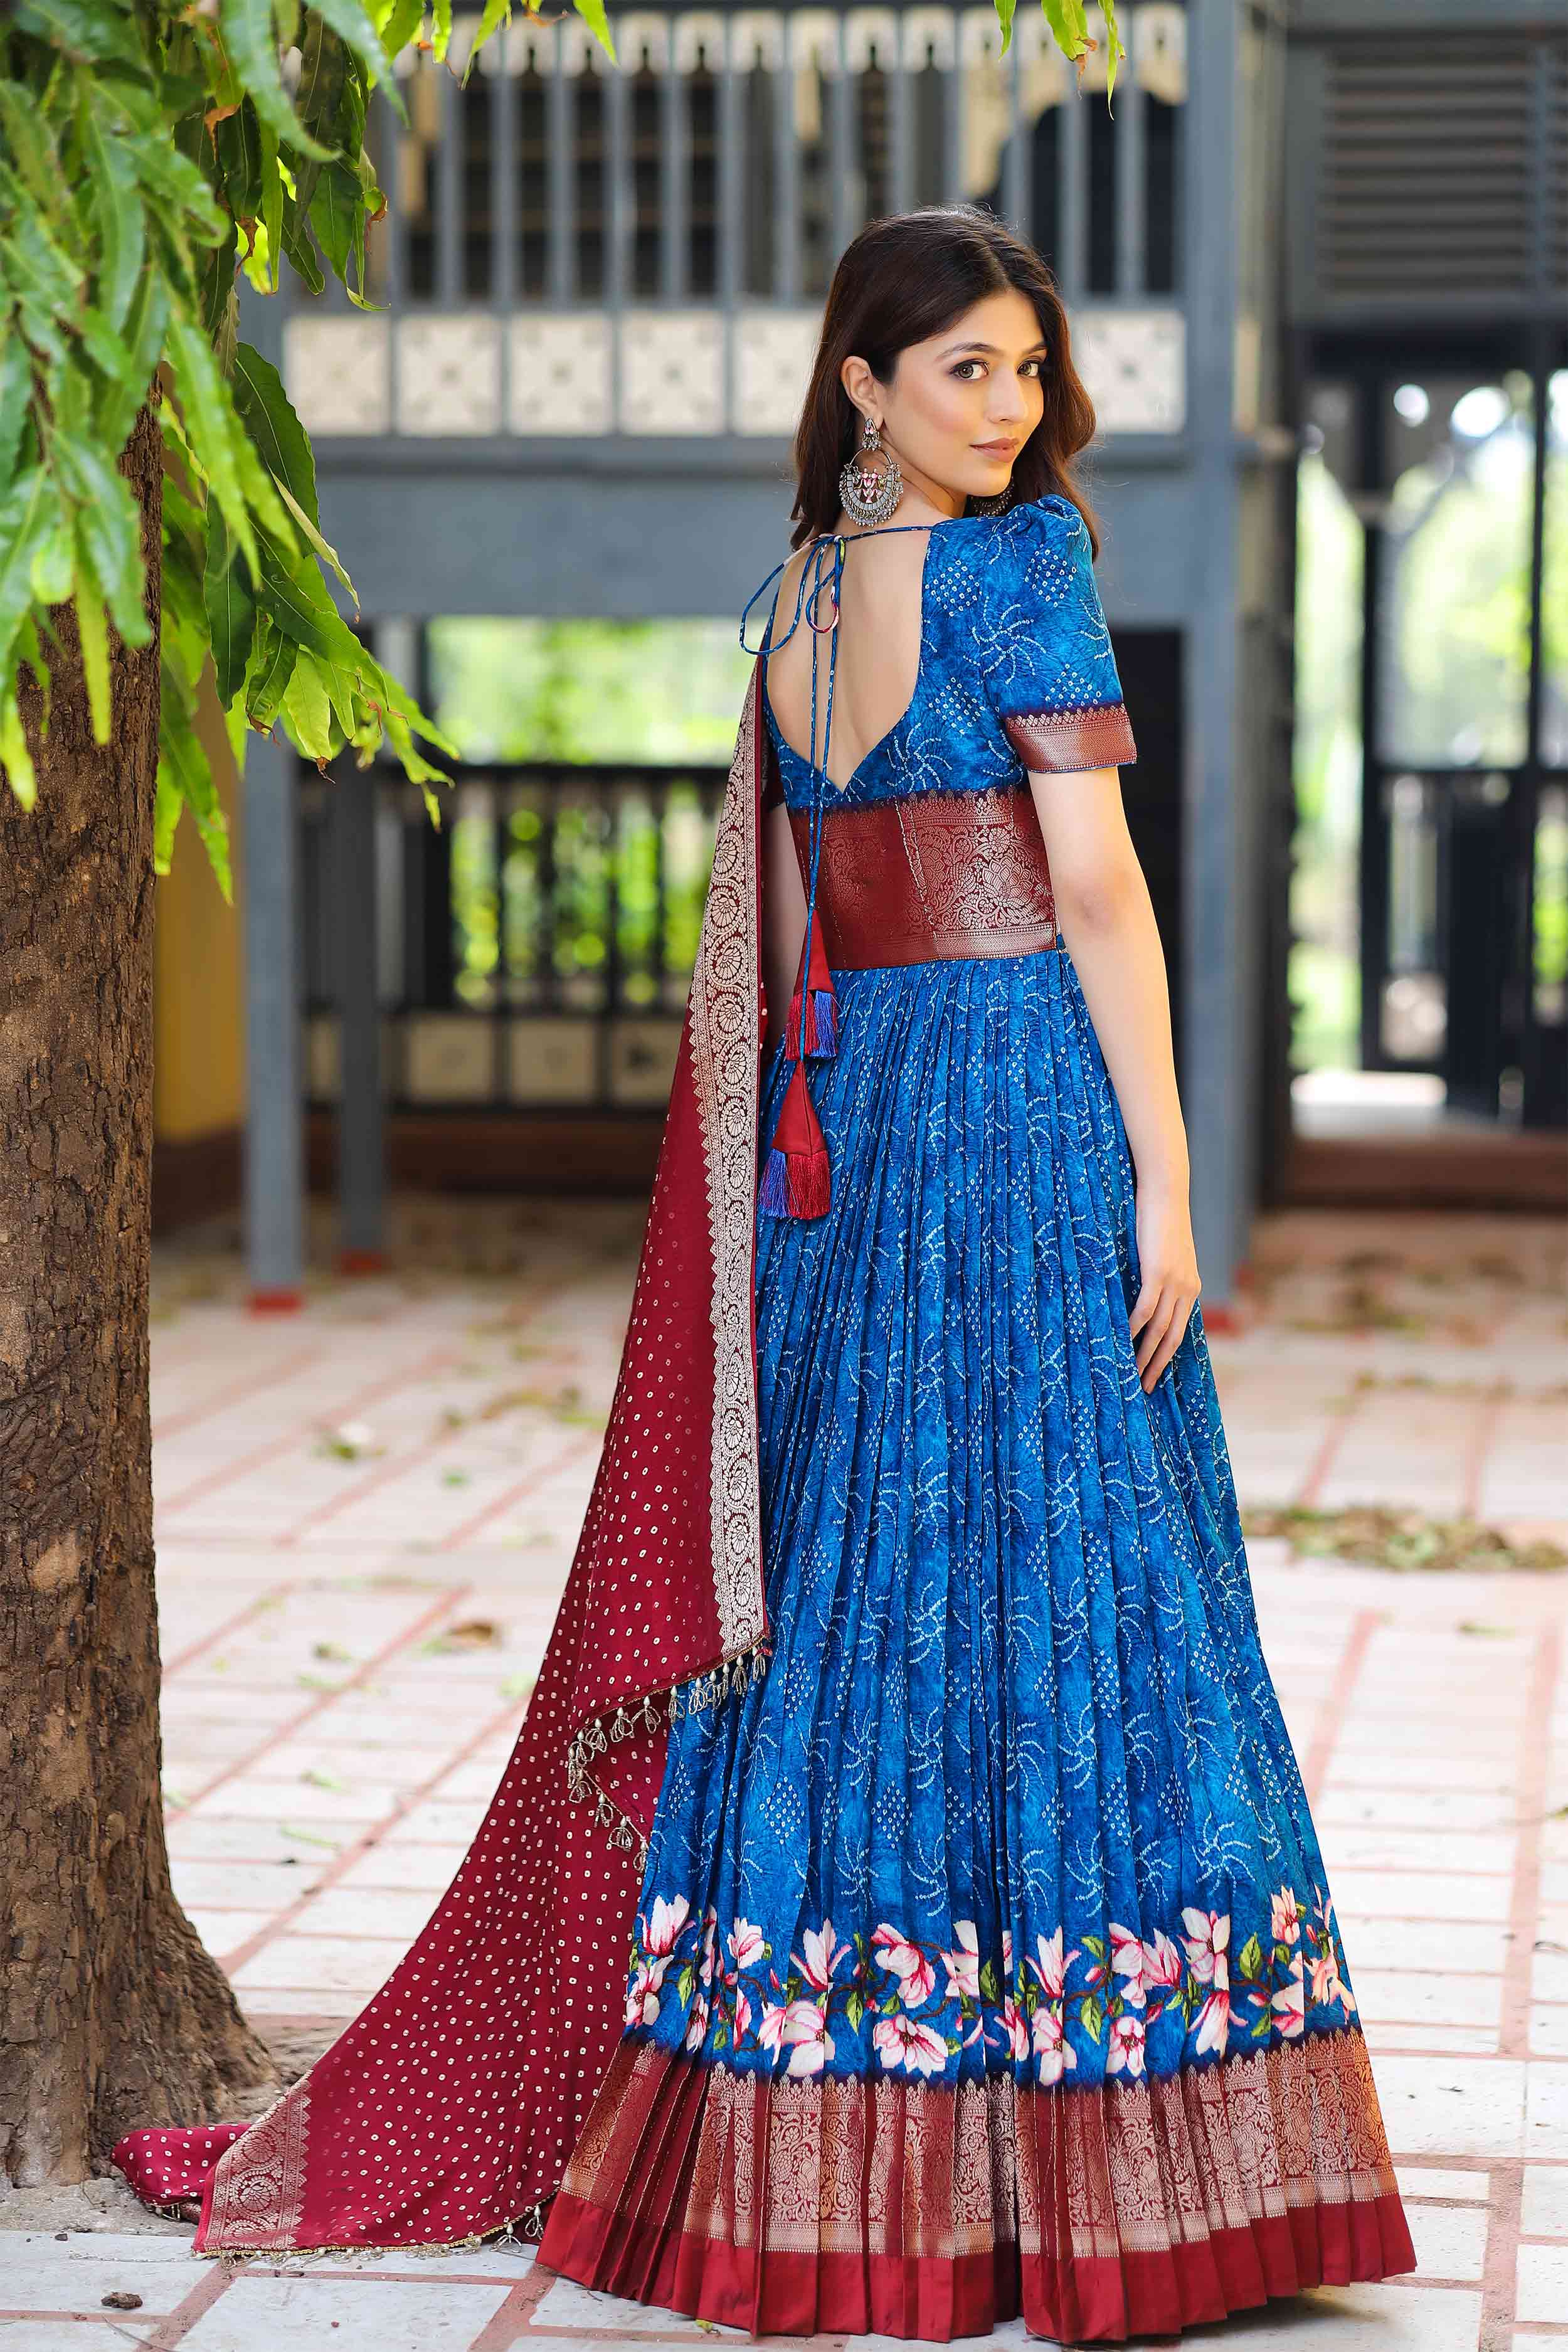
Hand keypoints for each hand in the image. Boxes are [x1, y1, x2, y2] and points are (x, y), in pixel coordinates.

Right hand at [1129, 1187, 1200, 1392]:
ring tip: (1130, 1372)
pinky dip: (1134, 1328)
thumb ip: (1161, 1278)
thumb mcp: (1166, 1255)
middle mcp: (1188, 1289)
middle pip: (1173, 1338)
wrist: (1166, 1194)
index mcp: (1191, 1288)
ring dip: (1144, 1353)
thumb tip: (1144, 1297)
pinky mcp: (1158, 1272)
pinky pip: (1145, 1308)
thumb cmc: (1160, 1222)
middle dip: (1157, 1365)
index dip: (1167, 1357)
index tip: (1154, 1376)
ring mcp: (1174, 1282)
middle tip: (1143, 1387)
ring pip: (1160, 1328)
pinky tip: (1122, 1340)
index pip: (1180, 1332)